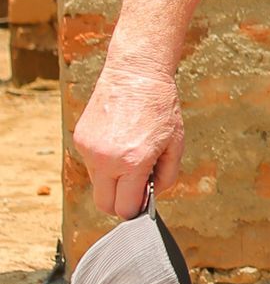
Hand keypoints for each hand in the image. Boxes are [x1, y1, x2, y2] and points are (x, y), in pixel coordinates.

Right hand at [72, 57, 184, 220]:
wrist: (135, 74)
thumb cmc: (160, 107)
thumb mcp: (175, 145)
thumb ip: (165, 178)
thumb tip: (151, 198)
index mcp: (133, 162)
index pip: (126, 208)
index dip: (137, 209)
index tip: (145, 200)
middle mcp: (106, 160)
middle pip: (105, 205)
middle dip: (121, 202)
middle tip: (137, 188)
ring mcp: (89, 150)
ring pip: (97, 185)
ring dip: (113, 180)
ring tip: (130, 156)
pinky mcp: (80, 140)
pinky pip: (92, 165)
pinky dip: (104, 162)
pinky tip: (118, 142)